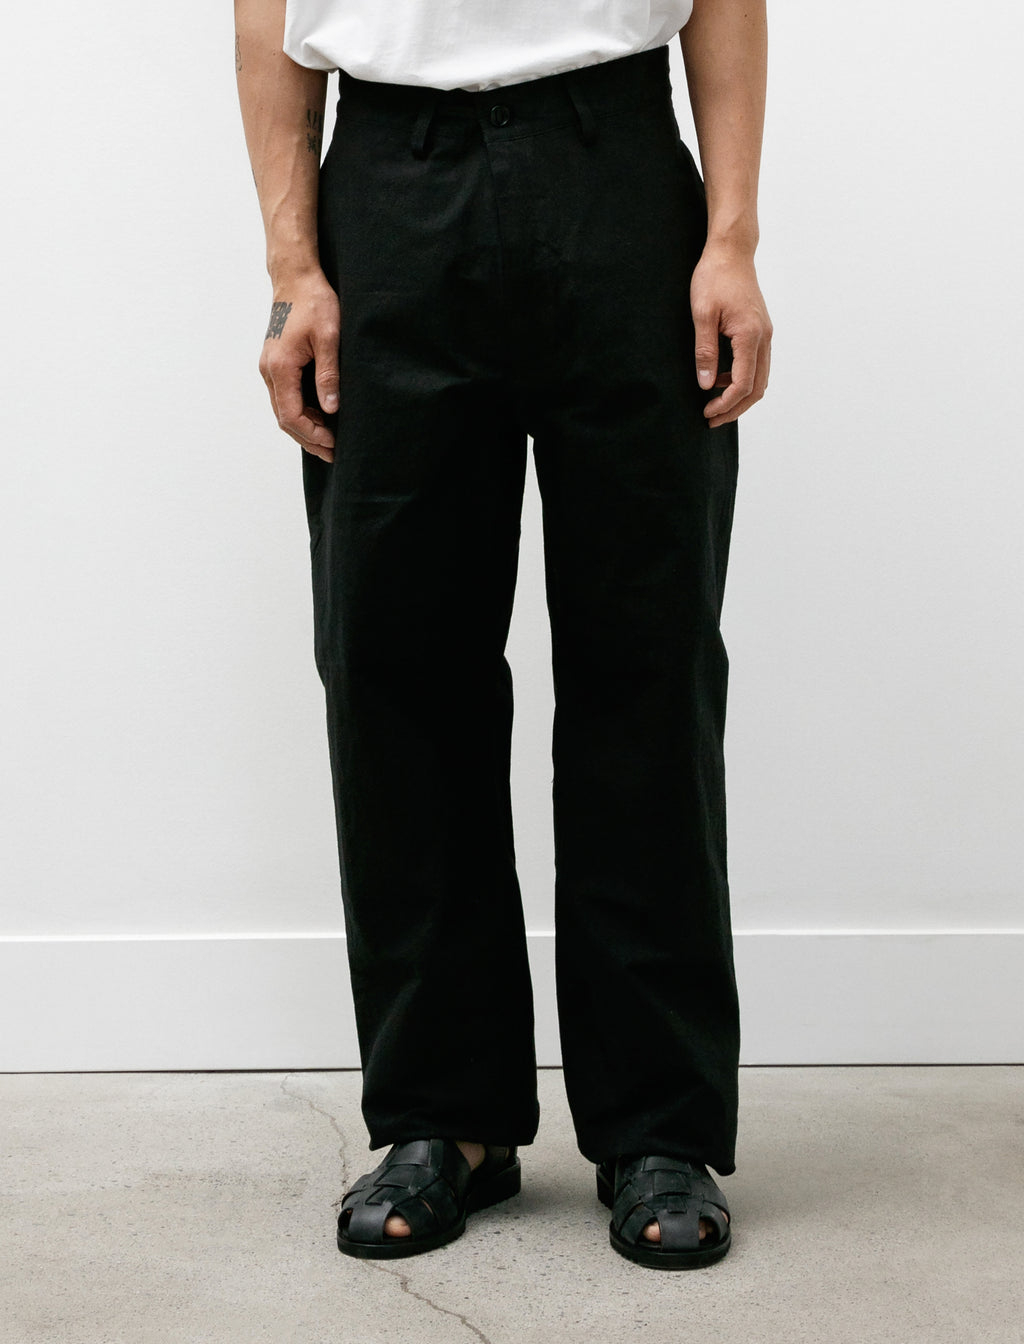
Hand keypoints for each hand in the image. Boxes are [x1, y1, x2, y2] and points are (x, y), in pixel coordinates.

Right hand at [258, 270, 340, 461]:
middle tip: (333, 453)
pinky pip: (285, 397)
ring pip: (283, 409)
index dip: (312, 434)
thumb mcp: (329, 338)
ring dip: (304, 427)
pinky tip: (320, 418)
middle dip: (308, 439)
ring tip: (329, 440)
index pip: (291, 415)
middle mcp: (268, 370)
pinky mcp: (275, 363)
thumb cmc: (314, 302)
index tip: (334, 444)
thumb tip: (330, 410)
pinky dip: (301, 412)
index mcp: (280, 367)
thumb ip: (328, 375)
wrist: (296, 278)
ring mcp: (269, 367)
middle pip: (284, 419)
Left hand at [690, 243, 771, 428]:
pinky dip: (742, 379)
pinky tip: (720, 379)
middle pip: (757, 388)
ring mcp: (765, 334)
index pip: (743, 384)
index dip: (726, 404)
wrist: (731, 251)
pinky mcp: (760, 330)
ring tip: (714, 403)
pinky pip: (757, 365)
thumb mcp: (702, 314)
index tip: (707, 414)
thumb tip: (706, 385)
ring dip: (739, 396)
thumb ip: (705, 352)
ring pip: (760, 378)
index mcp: (750, 335)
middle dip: (735, 408)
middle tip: (711, 419)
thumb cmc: (714, 277)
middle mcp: (764, 337)